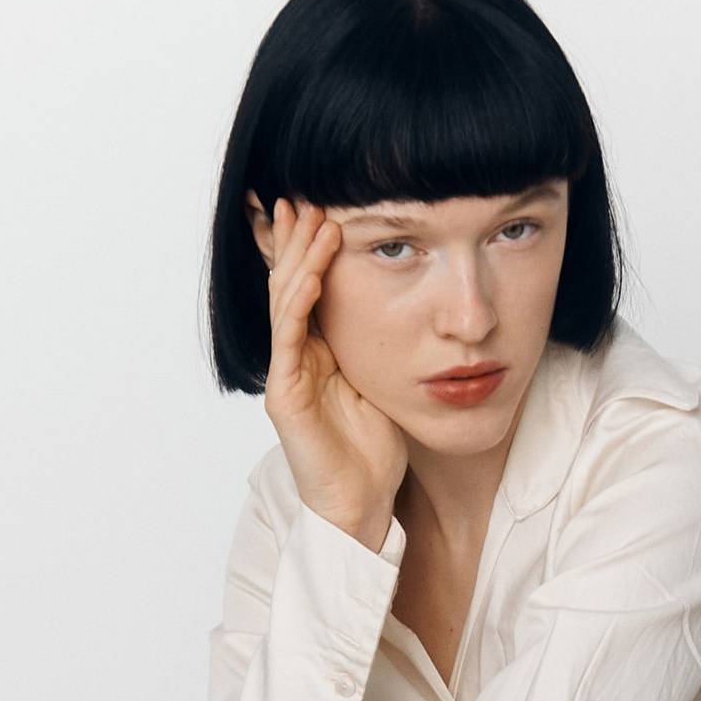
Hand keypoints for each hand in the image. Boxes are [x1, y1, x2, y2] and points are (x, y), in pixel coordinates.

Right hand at [261, 198, 407, 549]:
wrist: (361, 505)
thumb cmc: (375, 451)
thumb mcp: (386, 381)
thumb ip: (386, 344)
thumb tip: (415, 304)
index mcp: (318, 352)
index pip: (308, 287)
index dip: (310, 247)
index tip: (324, 204)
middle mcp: (295, 358)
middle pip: (289, 284)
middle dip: (295, 239)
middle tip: (304, 195)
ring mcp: (286, 375)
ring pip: (285, 302)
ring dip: (298, 257)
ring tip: (311, 218)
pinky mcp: (284, 396)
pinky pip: (290, 337)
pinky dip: (300, 300)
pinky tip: (312, 270)